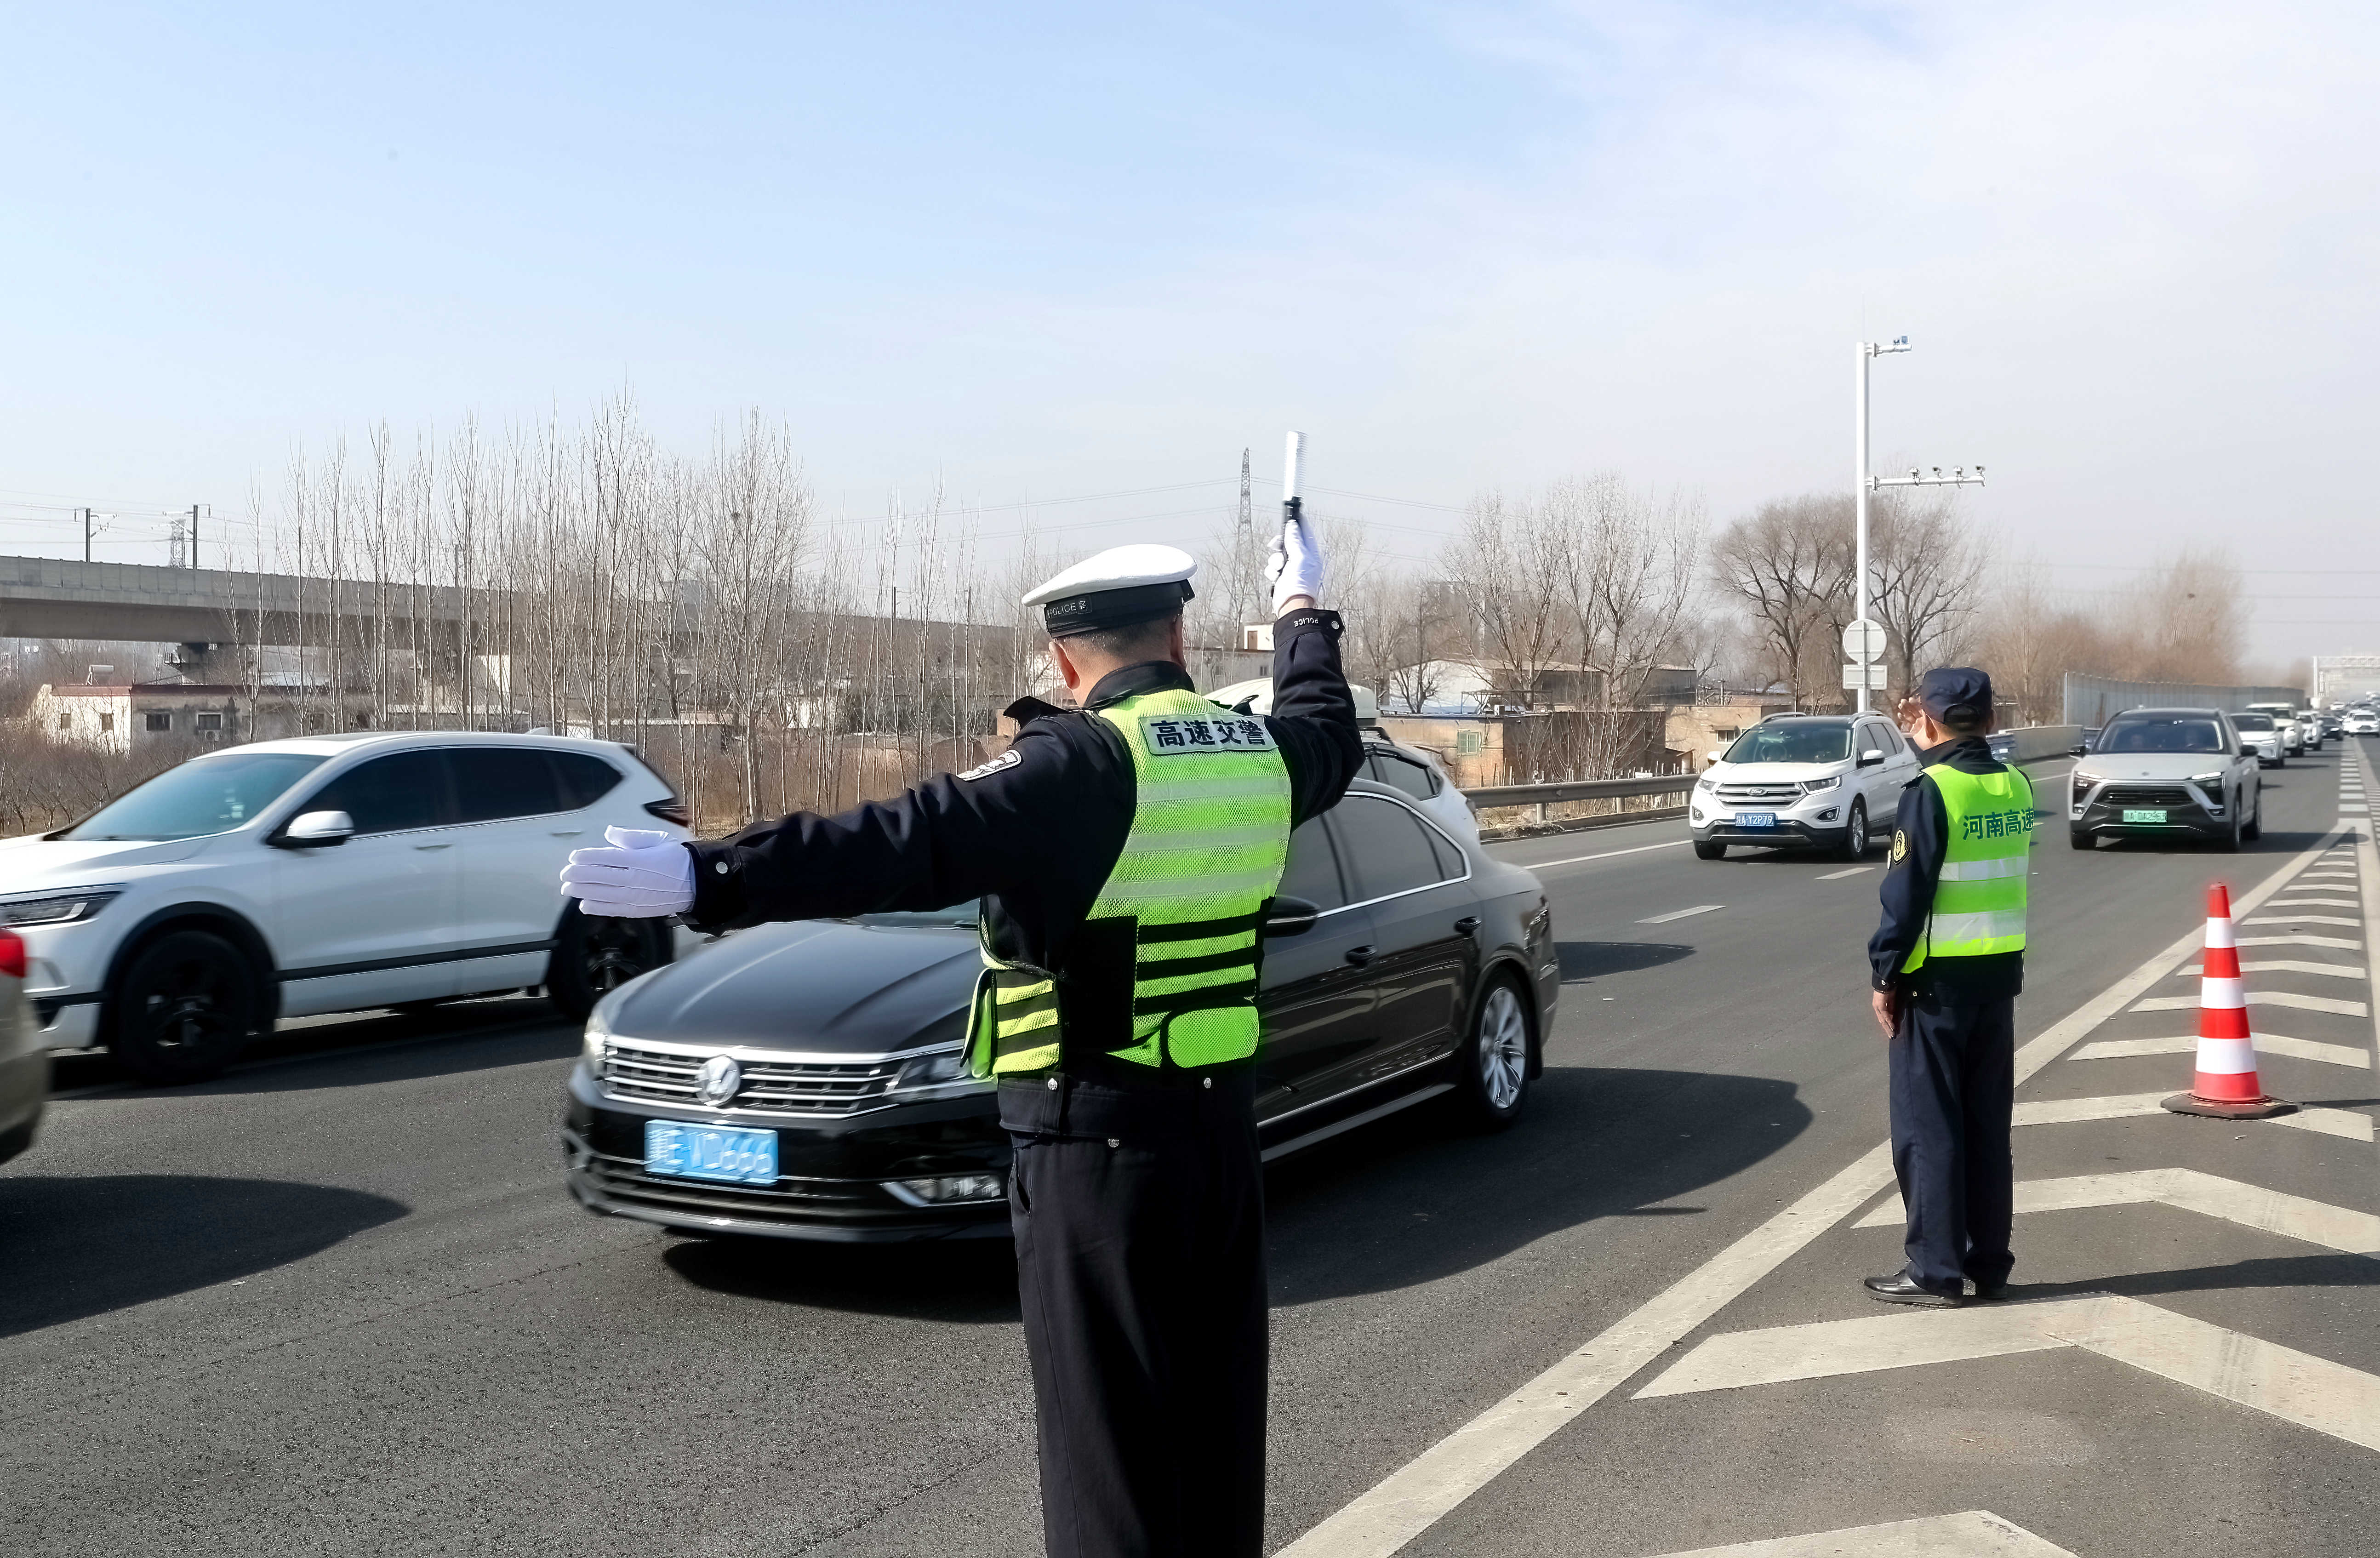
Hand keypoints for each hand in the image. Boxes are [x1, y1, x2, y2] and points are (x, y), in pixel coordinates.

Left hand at [559, 826, 694, 917]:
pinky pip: (612, 909)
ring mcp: (634, 896)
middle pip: (598, 877)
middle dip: (577, 875)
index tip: (574, 857)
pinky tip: (584, 904)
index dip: (586, 857)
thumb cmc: (676, 860)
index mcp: (638, 859)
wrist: (696, 883)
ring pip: (601, 894)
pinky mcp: (637, 909)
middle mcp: (634, 878)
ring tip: (568, 888)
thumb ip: (632, 837)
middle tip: (565, 874)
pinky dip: (596, 908)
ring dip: (581, 891)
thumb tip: (610, 833)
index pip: (605, 858)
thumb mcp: (657, 839)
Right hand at [1265, 504, 1324, 614]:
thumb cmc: (1299, 584)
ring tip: (1279, 569)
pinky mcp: (1283, 576)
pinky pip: (1274, 566)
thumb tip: (1293, 525)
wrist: (1291, 607)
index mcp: (1312, 554)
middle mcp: (1303, 559)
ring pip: (1278, 554)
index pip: (1305, 532)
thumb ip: (1295, 540)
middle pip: (1288, 541)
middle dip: (1280, 544)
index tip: (1291, 513)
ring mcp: (1292, 568)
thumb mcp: (1299, 557)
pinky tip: (1276, 578)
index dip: (1297, 522)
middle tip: (1275, 545)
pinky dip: (1272, 571)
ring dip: (1275, 560)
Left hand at [1872, 988, 1897, 1038]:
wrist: (1886, 981)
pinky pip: (1885, 1015)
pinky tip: (1892, 1027)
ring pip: (1882, 1020)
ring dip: (1888, 1028)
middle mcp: (1877, 1007)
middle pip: (1881, 1021)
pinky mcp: (1880, 1005)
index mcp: (1879, 1006)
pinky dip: (1889, 1022)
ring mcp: (1877, 1007)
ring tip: (1892, 1034)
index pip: (1883, 1018)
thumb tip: (1892, 1017)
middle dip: (1887, 1029)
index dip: (1887, 1025)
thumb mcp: (1891, 1001)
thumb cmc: (1889, 989)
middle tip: (1891, 1036)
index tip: (1891, 1032)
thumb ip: (1891, 1008)